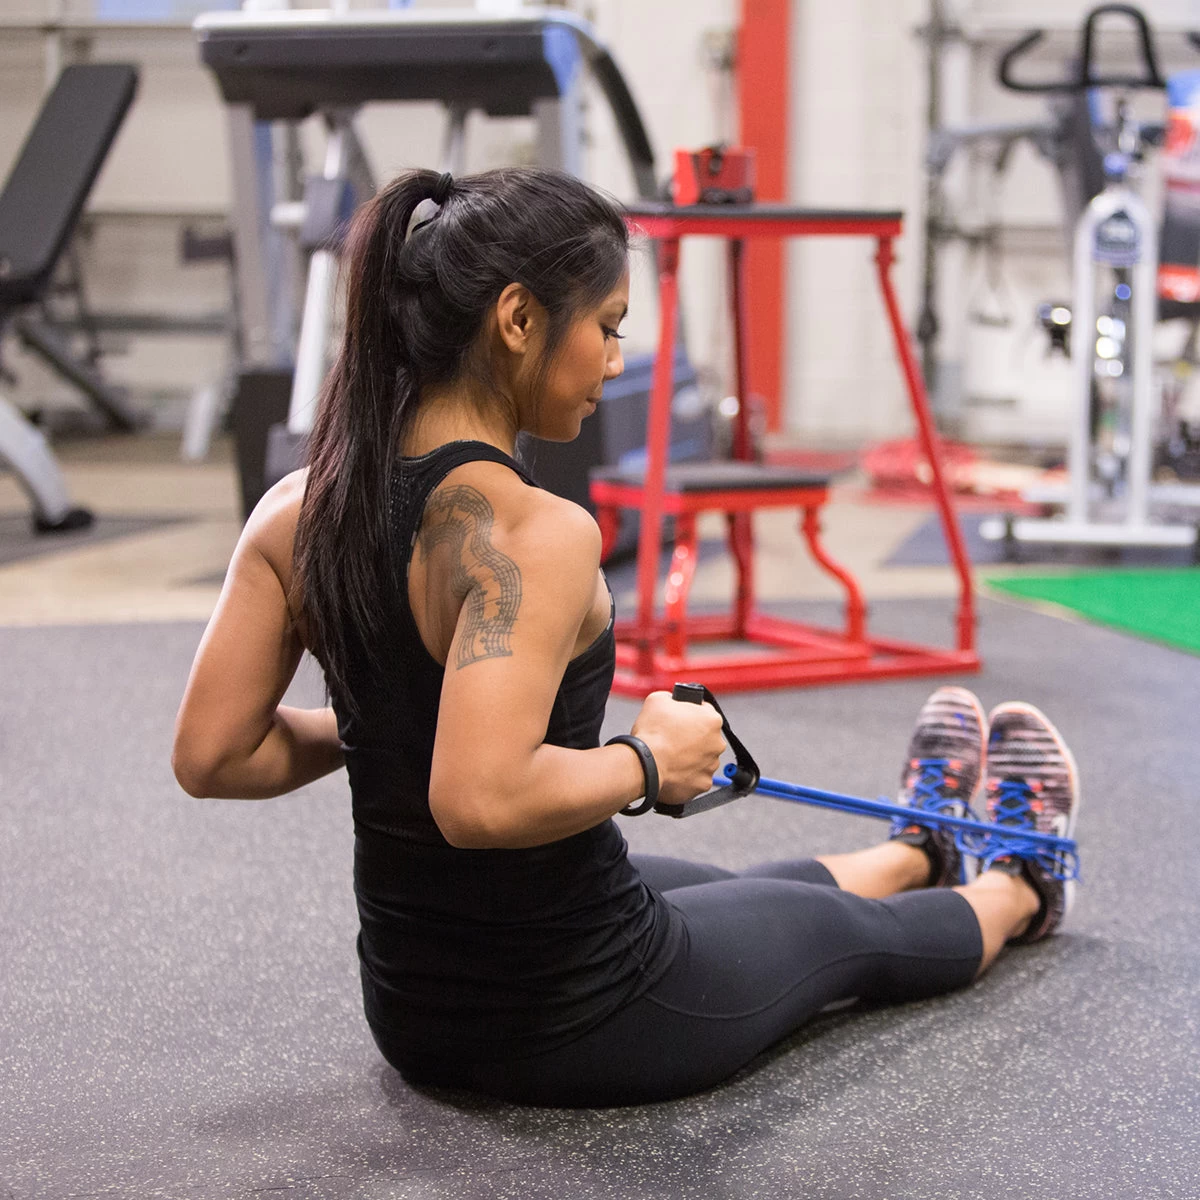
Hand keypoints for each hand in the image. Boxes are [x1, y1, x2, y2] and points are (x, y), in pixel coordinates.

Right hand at [630, 690, 725, 806]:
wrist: (645, 764)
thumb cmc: (652, 731)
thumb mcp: (658, 699)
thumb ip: (672, 697)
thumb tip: (672, 701)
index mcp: (712, 719)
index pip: (704, 712)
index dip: (690, 714)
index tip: (679, 720)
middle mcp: (718, 743)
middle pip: (705, 737)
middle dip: (691, 738)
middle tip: (672, 739)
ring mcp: (711, 766)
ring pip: (702, 759)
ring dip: (690, 757)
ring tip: (670, 757)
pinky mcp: (703, 784)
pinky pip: (696, 778)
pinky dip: (686, 775)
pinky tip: (671, 771)